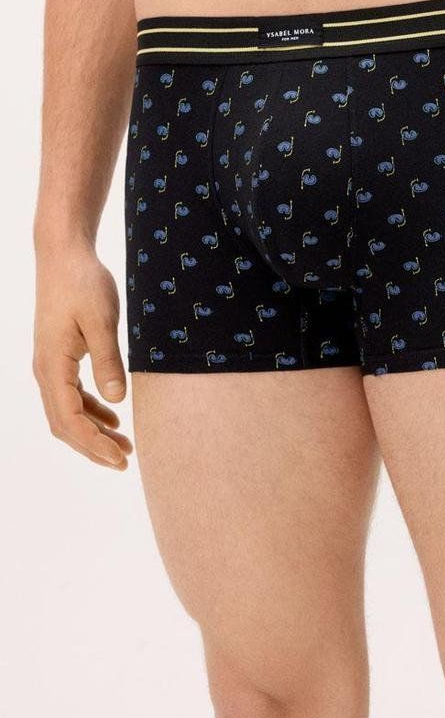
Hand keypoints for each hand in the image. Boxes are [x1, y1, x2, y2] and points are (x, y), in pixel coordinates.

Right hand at [33, 244, 132, 468]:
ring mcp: (49, 364)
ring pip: (67, 412)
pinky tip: (112, 415)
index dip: (94, 445)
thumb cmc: (83, 283)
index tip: (120, 459)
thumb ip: (108, 361)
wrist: (64, 255)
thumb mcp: (102, 321)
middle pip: (64, 424)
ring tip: (124, 446)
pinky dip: (90, 410)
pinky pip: (70, 395)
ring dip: (93, 432)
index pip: (70, 420)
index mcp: (52, 366)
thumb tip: (118, 399)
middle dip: (93, 447)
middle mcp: (45, 370)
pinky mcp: (59, 356)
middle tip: (125, 462)